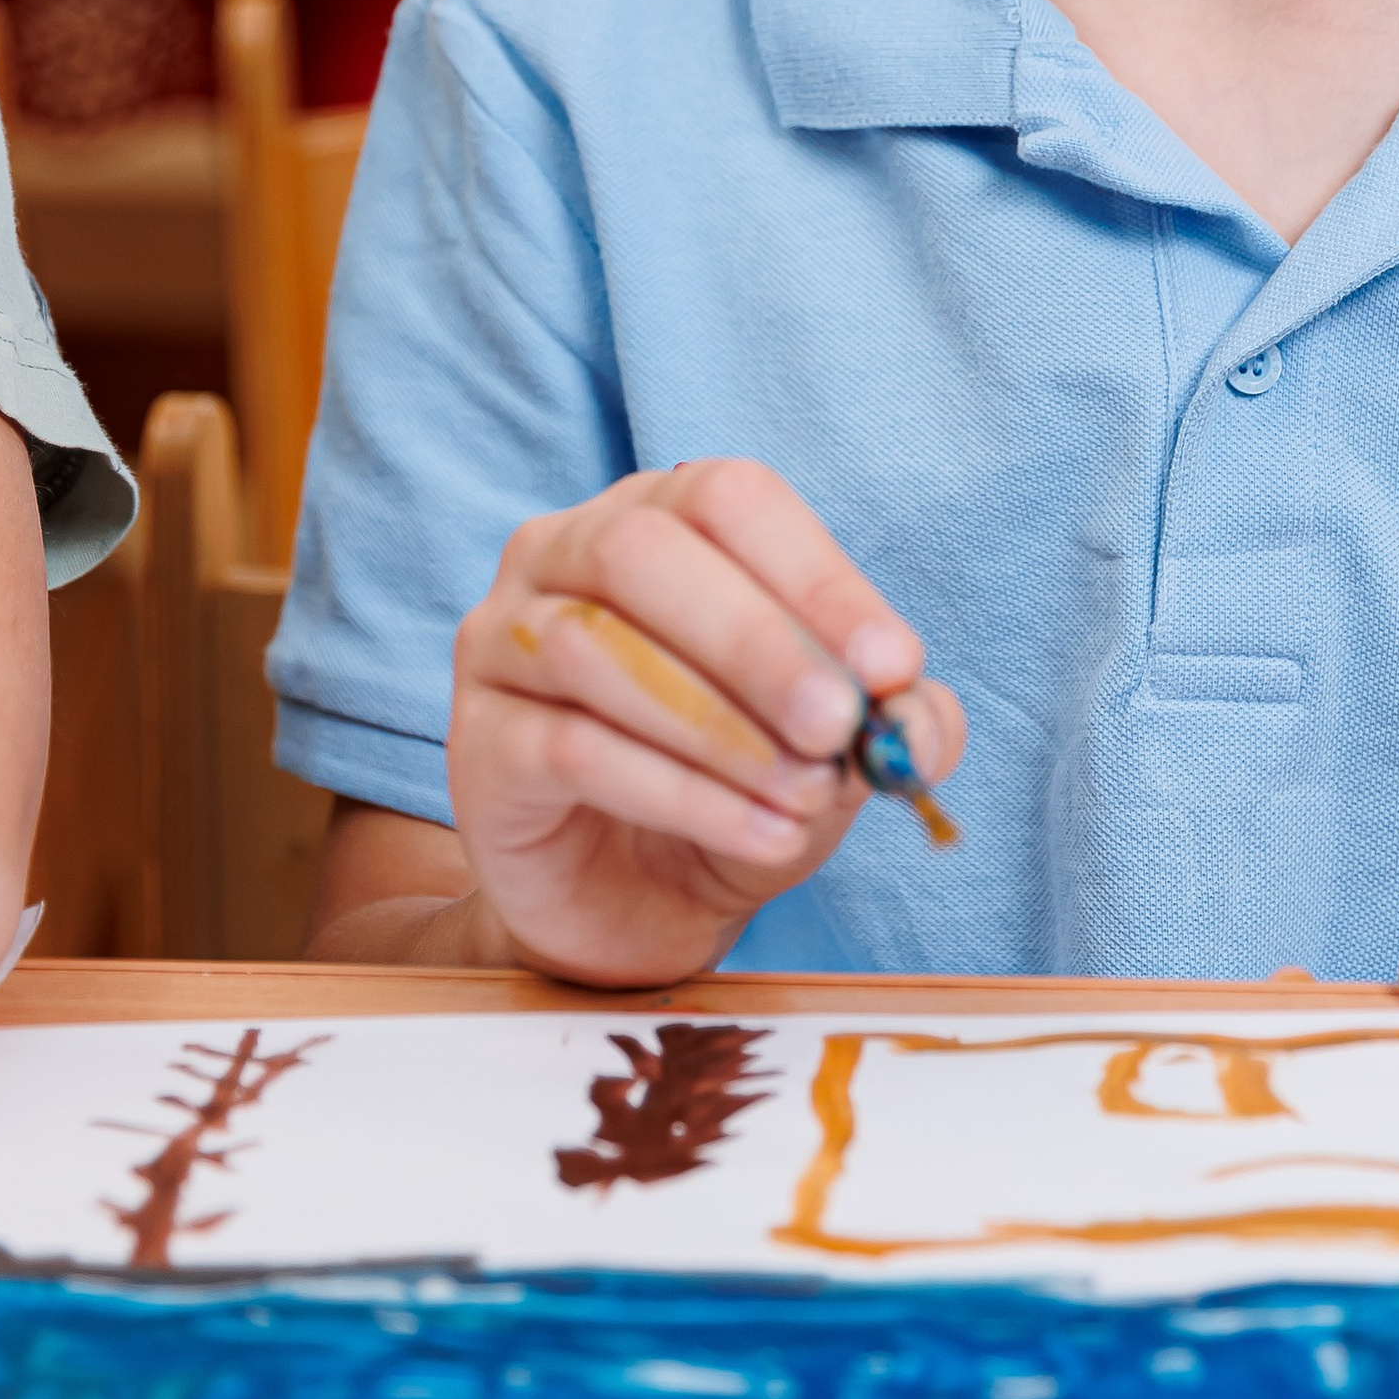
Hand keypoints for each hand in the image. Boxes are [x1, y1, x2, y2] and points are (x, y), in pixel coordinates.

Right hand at [445, 458, 963, 988]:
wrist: (634, 898)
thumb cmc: (735, 783)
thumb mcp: (833, 748)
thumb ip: (890, 722)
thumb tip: (921, 721)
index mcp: (656, 514)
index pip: (728, 499)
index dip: (814, 575)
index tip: (892, 664)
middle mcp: (561, 553)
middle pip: (644, 553)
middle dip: (757, 644)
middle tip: (836, 727)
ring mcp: (501, 643)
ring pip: (595, 649)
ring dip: (719, 729)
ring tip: (805, 797)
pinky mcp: (477, 744)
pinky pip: (568, 748)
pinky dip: (681, 793)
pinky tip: (760, 834)